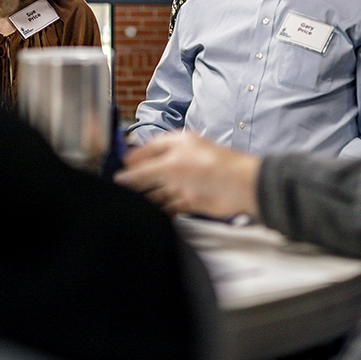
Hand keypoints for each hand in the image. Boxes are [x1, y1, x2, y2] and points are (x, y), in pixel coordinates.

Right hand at [115, 131, 260, 218]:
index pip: (150, 148)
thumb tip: (123, 176)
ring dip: (149, 197)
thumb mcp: (170, 166)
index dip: (135, 157)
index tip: (121, 167)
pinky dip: (162, 210)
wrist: (239, 187)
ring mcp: (188, 181)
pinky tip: (151, 215)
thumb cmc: (211, 166)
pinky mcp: (193, 199)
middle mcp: (182, 161)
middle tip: (122, 189)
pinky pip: (172, 205)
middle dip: (140, 179)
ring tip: (131, 204)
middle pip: (155, 170)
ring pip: (162, 189)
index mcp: (177, 144)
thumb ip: (145, 172)